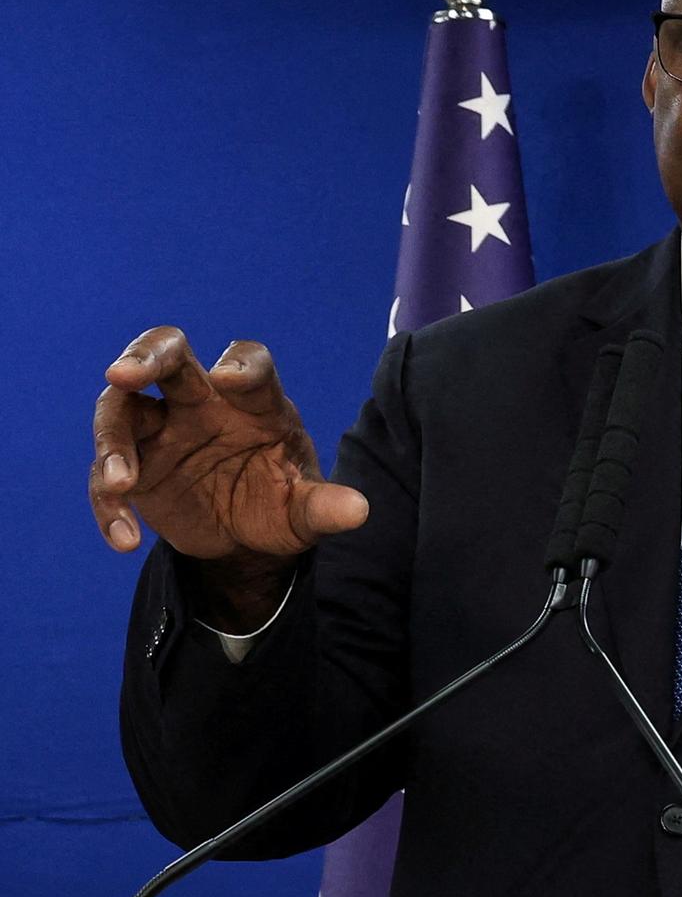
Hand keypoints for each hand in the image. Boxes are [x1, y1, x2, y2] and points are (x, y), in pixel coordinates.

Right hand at [90, 329, 366, 623]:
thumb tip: (359, 510)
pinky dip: (109, 505)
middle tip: (123, 373)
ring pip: (121, 408)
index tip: (228, 380)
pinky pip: (106, 477)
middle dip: (145, 356)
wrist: (247, 540)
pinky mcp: (135, 466)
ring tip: (122, 483)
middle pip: (169, 356)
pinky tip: (125, 539)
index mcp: (254, 402)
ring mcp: (161, 429)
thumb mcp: (306, 513)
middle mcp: (202, 402)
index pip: (249, 364)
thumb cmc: (281, 505)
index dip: (240, 365)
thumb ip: (325, 508)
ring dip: (112, 441)